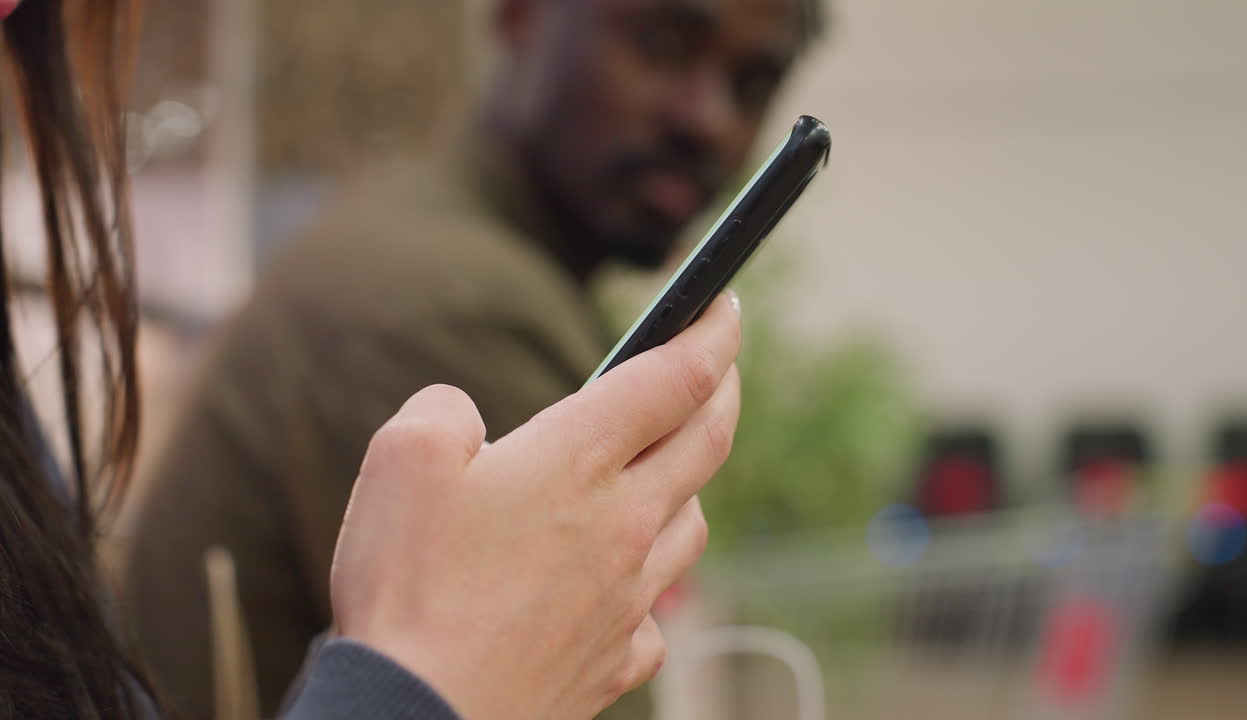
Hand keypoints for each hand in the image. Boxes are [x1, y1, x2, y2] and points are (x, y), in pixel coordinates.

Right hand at [331, 293, 741, 719]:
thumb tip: (469, 417)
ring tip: (665, 470)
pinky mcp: (618, 658)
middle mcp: (623, 523)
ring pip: (693, 523)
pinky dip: (650, 578)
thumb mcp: (402, 457)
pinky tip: (620, 580)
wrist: (421, 717)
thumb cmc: (409, 588)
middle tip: (723, 366)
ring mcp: (628, 595)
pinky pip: (656, 607)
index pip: (675, 376)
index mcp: (579, 460)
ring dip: (690, 483)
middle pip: (707, 441)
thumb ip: (447, 409)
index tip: (726, 304)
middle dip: (724, 390)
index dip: (711, 330)